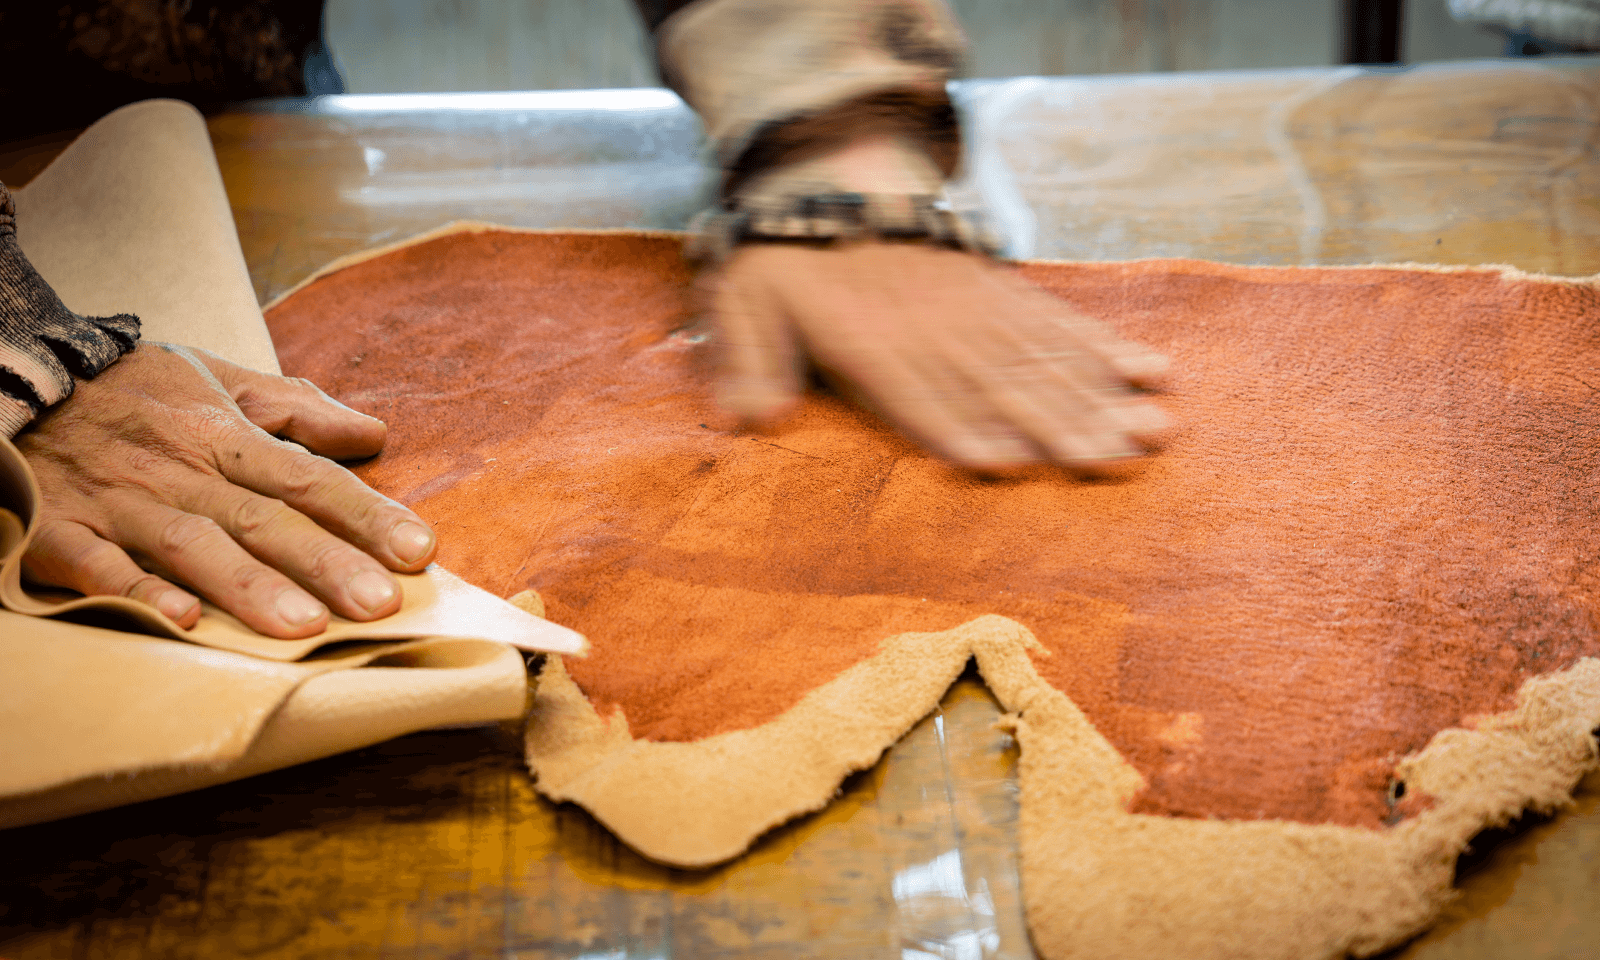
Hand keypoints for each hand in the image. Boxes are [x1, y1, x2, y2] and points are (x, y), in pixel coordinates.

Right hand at [15, 343, 436, 637]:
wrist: (8, 377)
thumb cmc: (123, 389)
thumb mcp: (211, 375)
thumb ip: (294, 407)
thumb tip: (373, 432)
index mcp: (222, 434)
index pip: (308, 478)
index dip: (365, 513)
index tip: (419, 549)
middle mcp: (180, 470)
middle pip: (263, 519)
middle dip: (325, 562)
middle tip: (382, 603)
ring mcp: (120, 502)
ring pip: (193, 545)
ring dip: (249, 586)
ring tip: (304, 627)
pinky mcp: (59, 531)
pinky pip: (98, 565)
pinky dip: (137, 591)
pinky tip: (182, 622)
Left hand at [707, 240, 1170, 469]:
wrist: (828, 173)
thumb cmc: (784, 257)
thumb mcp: (745, 305)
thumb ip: (751, 362)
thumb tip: (752, 420)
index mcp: (871, 343)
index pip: (921, 395)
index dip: (962, 427)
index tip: (1010, 462)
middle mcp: (936, 330)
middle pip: (1006, 383)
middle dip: (1064, 422)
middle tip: (1117, 457)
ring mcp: (977, 309)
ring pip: (1047, 357)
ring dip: (1103, 396)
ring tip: (1154, 429)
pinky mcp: (1001, 292)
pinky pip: (1059, 322)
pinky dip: (1105, 348)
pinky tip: (1149, 370)